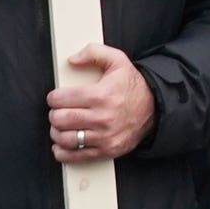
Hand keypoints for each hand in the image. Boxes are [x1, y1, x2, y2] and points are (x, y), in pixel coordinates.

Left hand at [46, 45, 158, 164]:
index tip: (56, 98)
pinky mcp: (107, 150)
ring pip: (64, 138)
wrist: (155, 108)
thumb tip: (73, 60)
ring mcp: (104, 136)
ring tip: (62, 125)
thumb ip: (94, 53)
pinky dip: (62, 152)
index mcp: (101, 95)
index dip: (54, 97)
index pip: (60, 99)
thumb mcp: (118, 61)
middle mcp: (102, 118)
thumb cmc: (132, 86)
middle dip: (55, 114)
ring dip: (57, 132)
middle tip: (59, 111)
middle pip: (59, 119)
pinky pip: (75, 156)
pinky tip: (62, 144)